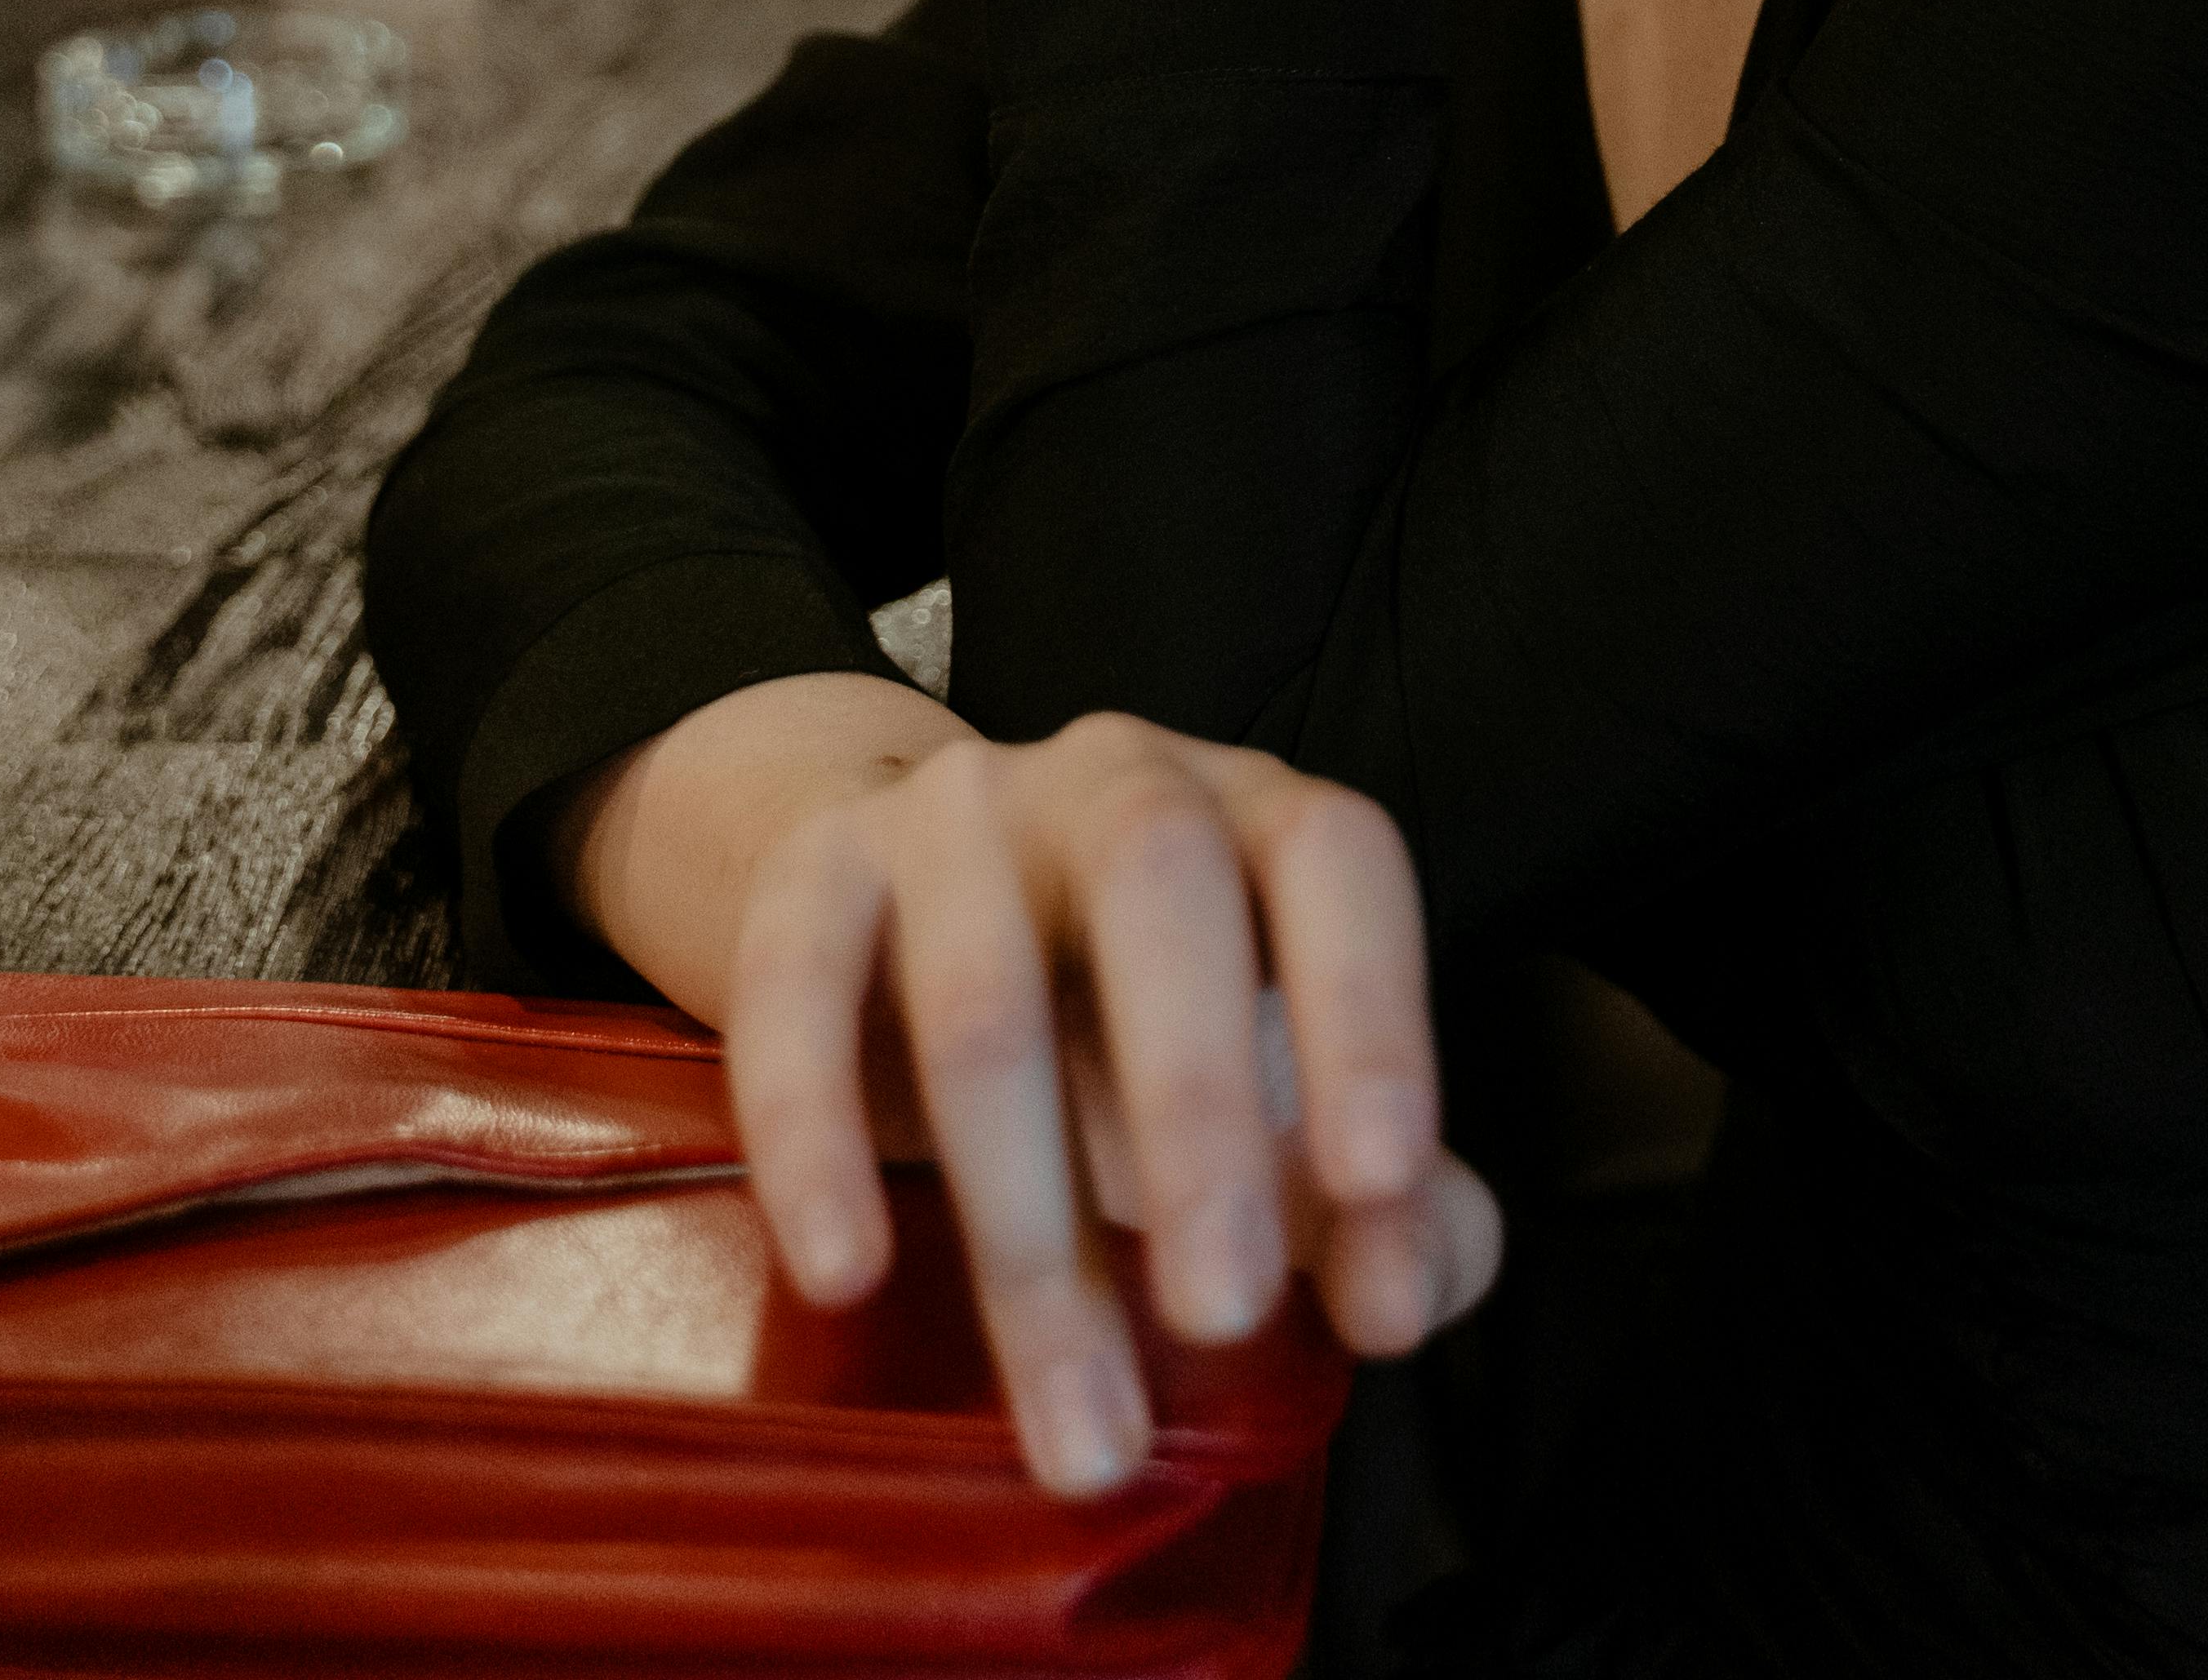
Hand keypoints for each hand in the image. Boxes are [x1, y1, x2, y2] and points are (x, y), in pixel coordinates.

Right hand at [563, 674, 1500, 1501]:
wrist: (911, 902)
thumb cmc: (1132, 1022)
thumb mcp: (1269, 1090)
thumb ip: (1377, 1193)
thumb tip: (1411, 1289)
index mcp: (1253, 816)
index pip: (1336, 858)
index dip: (1369, 1010)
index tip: (1380, 1185)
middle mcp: (1113, 779)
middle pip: (1160, 885)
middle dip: (1197, 1107)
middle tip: (1224, 1316)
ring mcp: (953, 813)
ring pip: (982, 991)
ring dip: (1031, 1228)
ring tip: (1082, 1428)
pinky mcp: (814, 874)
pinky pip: (797, 987)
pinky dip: (818, 1140)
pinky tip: (852, 1275)